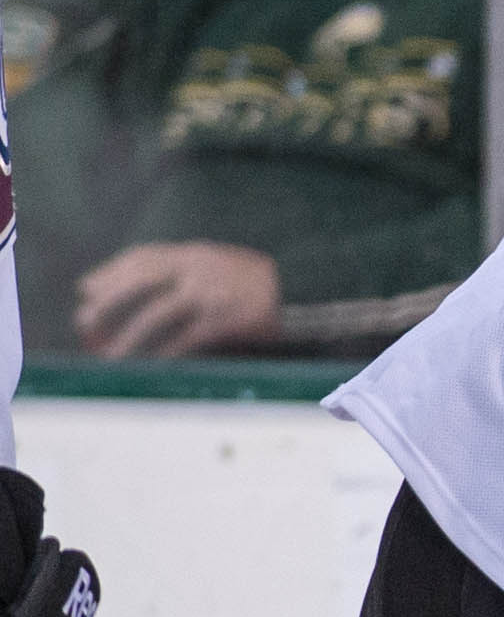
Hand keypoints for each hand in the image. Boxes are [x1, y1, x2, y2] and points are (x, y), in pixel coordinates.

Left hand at [76, 241, 280, 356]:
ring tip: (109, 354)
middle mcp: (196, 269)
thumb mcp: (221, 262)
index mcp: (194, 253)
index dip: (109, 273)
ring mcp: (209, 294)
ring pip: (154, 314)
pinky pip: (184, 339)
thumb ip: (187, 268)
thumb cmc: (262, 281)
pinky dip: (163, 352)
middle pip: (138, 283)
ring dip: (128, 337)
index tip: (86, 289)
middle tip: (84, 322)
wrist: (306, 289)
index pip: (141, 258)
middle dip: (107, 303)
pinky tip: (150, 363)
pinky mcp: (223, 321)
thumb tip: (146, 286)